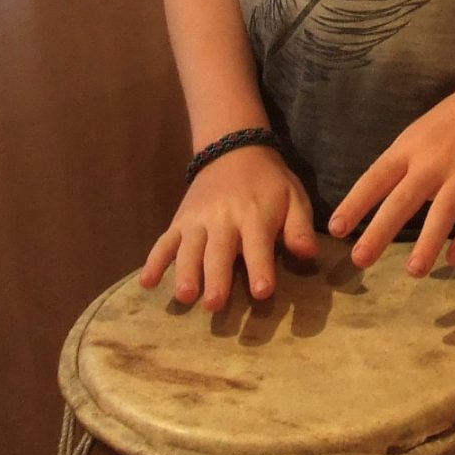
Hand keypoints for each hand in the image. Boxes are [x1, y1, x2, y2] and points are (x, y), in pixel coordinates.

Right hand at [138, 144, 317, 313]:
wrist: (233, 149)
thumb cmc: (268, 183)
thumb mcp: (294, 197)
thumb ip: (299, 227)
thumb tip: (308, 253)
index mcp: (255, 215)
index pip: (258, 245)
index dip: (260, 268)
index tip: (261, 292)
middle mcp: (223, 219)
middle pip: (219, 251)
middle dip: (216, 277)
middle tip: (214, 305)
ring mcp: (197, 221)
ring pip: (189, 249)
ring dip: (185, 272)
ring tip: (185, 296)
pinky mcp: (179, 222)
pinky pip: (164, 241)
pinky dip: (154, 261)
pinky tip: (146, 283)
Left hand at [327, 57, 454, 273]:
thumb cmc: (453, 120)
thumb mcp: (417, 134)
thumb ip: (400, 166)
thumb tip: (378, 204)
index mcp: (409, 148)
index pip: (375, 179)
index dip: (355, 204)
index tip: (336, 229)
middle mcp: (433, 164)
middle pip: (402, 201)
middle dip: (379, 232)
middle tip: (360, 260)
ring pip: (442, 214)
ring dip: (427, 245)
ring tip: (413, 271)